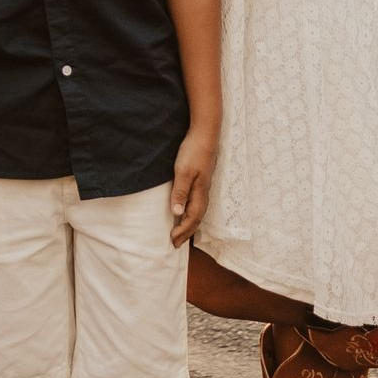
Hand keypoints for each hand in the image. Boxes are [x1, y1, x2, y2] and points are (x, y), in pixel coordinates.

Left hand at [168, 126, 216, 244]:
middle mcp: (204, 192)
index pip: (192, 218)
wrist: (205, 134)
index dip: (183, 231)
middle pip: (197, 218)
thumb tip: (176, 213)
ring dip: (190, 223)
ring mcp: (204, 186)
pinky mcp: (202, 179)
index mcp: (199, 193)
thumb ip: (180, 192)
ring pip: (198, 211)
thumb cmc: (193, 152)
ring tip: (181, 232)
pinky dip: (192, 212)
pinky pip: (198, 203)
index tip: (172, 241)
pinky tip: (186, 211)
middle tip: (176, 244)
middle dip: (187, 232)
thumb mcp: (183, 172)